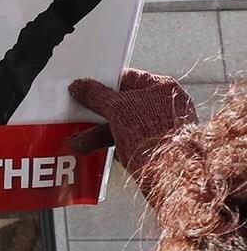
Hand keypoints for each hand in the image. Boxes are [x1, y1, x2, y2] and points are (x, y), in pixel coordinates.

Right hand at [68, 68, 196, 197]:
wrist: (171, 172)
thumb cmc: (156, 135)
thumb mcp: (117, 108)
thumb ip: (96, 95)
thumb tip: (82, 87)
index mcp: (163, 88)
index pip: (127, 78)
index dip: (104, 83)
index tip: (86, 89)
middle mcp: (166, 107)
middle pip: (123, 105)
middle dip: (97, 115)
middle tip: (80, 117)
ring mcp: (163, 129)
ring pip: (123, 127)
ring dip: (98, 135)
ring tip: (81, 144)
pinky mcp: (157, 150)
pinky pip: (129, 144)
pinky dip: (111, 148)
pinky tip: (97, 154)